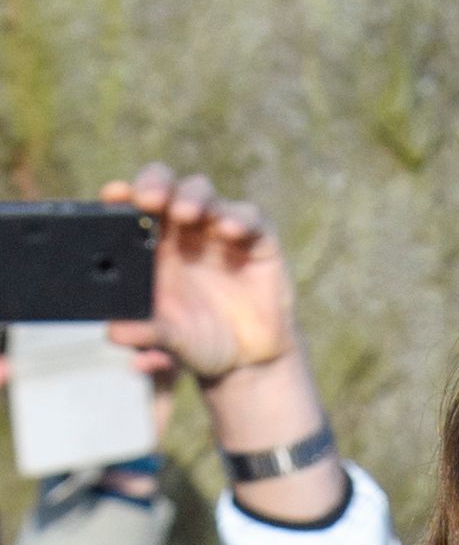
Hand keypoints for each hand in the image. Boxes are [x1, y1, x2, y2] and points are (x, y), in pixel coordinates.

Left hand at [101, 164, 296, 381]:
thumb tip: (115, 333)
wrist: (248, 362)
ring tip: (185, 213)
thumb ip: (145, 333)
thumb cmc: (200, 342)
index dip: (123, 195)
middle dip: (155, 183)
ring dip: (192, 197)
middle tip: (149, 199)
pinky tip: (229, 231)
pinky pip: (250, 217)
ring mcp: (220, 231)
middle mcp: (184, 231)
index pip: (133, 207)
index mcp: (153, 246)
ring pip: (202, 193)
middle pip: (165, 185)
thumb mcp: (170, 341)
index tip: (114, 196)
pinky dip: (239, 218)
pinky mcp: (258, 240)